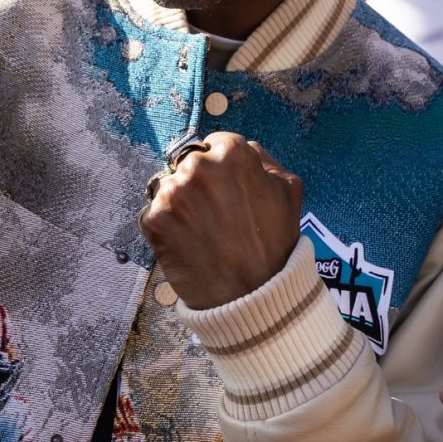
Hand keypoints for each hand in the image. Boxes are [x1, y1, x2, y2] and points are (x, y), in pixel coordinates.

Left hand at [138, 132, 301, 309]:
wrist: (253, 296)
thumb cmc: (274, 245)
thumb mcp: (289, 190)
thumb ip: (263, 159)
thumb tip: (240, 148)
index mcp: (233, 153)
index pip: (214, 144)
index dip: (221, 169)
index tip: (226, 190)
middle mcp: (198, 166)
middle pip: (188, 163)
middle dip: (199, 184)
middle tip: (214, 216)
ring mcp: (173, 193)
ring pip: (168, 187)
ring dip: (180, 205)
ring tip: (202, 233)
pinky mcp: (153, 220)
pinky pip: (153, 214)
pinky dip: (166, 228)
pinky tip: (187, 244)